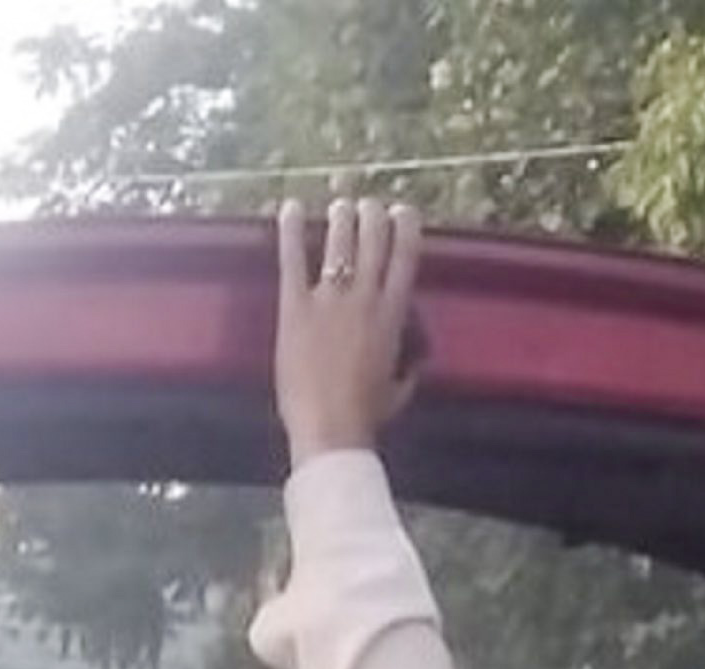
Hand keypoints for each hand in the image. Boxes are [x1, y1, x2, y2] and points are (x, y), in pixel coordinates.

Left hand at [273, 198, 425, 463]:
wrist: (331, 427)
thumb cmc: (367, 415)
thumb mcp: (399, 388)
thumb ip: (407, 367)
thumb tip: (413, 363)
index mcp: (393, 315)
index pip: (406, 258)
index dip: (406, 228)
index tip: (404, 211)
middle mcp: (365, 298)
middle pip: (373, 241)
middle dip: (373, 216)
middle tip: (369, 205)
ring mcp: (329, 299)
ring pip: (339, 243)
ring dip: (342, 218)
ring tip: (341, 204)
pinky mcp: (295, 307)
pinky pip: (293, 260)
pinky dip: (291, 231)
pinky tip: (291, 207)